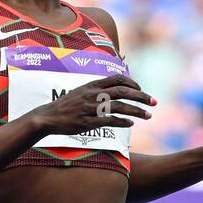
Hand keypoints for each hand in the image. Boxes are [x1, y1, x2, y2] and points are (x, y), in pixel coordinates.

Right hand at [28, 74, 151, 135]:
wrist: (48, 116)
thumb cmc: (68, 105)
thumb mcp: (82, 91)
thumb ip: (98, 90)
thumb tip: (116, 90)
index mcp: (92, 85)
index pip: (116, 79)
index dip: (131, 84)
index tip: (141, 90)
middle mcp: (92, 94)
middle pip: (122, 92)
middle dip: (141, 97)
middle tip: (154, 102)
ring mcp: (90, 108)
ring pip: (118, 107)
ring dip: (136, 111)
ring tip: (148, 115)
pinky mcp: (87, 122)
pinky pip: (109, 121)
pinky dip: (122, 122)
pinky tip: (131, 124)